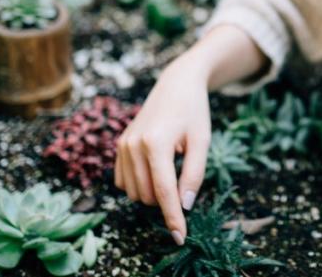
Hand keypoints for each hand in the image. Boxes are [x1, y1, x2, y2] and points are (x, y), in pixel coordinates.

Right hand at [115, 58, 210, 244]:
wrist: (176, 85)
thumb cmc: (194, 112)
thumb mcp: (202, 142)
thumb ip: (194, 175)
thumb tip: (184, 206)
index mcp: (156, 143)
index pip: (164, 191)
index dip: (173, 217)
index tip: (180, 237)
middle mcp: (134, 145)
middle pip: (148, 195)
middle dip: (167, 199)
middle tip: (183, 177)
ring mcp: (123, 145)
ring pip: (135, 192)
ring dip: (153, 193)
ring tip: (170, 168)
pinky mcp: (119, 146)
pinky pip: (124, 182)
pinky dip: (140, 184)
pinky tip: (154, 168)